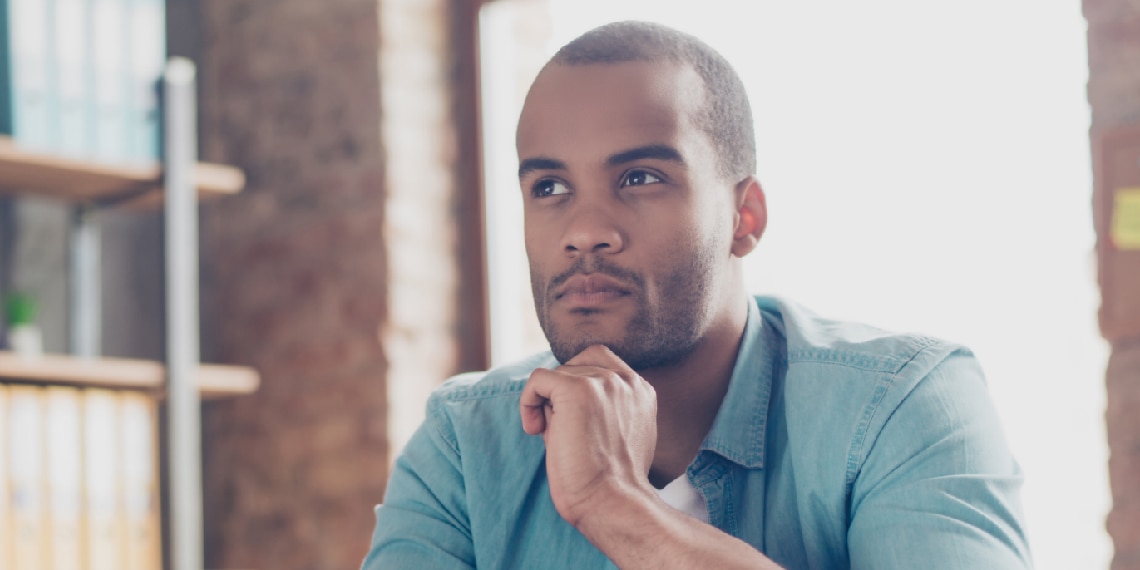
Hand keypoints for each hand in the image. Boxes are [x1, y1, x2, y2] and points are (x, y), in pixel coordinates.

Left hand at [519, 344, 657, 527]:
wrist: (611, 503)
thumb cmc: (609, 482)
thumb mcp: (615, 436)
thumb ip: (601, 408)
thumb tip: (554, 397)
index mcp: (641, 391)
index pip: (601, 362)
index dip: (578, 382)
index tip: (571, 418)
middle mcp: (626, 381)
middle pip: (577, 365)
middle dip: (562, 393)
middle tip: (559, 428)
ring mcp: (603, 382)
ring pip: (557, 373)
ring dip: (547, 403)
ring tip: (552, 437)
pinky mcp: (577, 389)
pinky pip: (537, 379)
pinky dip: (528, 402)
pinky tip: (534, 429)